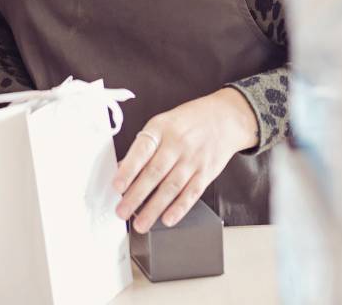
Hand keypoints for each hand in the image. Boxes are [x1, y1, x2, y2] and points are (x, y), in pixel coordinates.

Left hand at [112, 88, 258, 233]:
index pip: (142, 150)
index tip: (117, 186)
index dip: (128, 169)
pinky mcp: (206, 173)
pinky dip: (179, 209)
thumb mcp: (162, 124)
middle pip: (154, 173)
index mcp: (160, 128)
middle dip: (136, 195)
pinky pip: (191, 194)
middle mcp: (176, 144)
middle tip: (122, 212)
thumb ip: (144, 146)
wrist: (224, 118)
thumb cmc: (187, 122)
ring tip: (140, 224)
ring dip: (154, 209)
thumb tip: (122, 167)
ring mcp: (193, 159)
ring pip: (171, 187)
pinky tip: (167, 220)